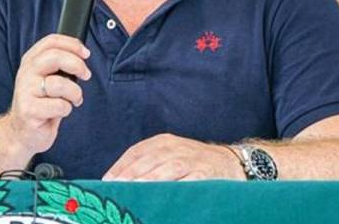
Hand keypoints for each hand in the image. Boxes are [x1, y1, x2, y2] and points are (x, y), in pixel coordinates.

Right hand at [6, 34, 90, 156]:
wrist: (22, 132)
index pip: (51, 42)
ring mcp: (25, 92)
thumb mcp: (46, 78)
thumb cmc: (41, 103)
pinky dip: (66, 110)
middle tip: (86, 75)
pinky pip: (59, 105)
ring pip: (60, 84)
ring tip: (73, 100)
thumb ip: (59, 64)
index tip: (86, 53)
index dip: (72, 44)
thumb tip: (83, 54)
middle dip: (77, 65)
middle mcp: (26, 73)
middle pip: (55, 57)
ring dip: (75, 93)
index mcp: (30, 61)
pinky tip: (59, 113)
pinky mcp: (29, 110)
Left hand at [103, 134, 245, 180]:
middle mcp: (177, 148)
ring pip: (168, 168)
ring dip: (150, 179)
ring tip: (134, 190)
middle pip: (149, 159)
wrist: (232, 163)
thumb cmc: (194, 163)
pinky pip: (191, 181)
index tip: (106, 181)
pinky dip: (178, 187)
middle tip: (115, 187)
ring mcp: (193, 160)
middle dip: (131, 174)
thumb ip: (148, 165)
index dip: (121, 166)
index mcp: (164, 141)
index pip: (137, 151)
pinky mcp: (207, 174)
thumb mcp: (170, 156)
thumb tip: (118, 182)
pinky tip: (165, 195)